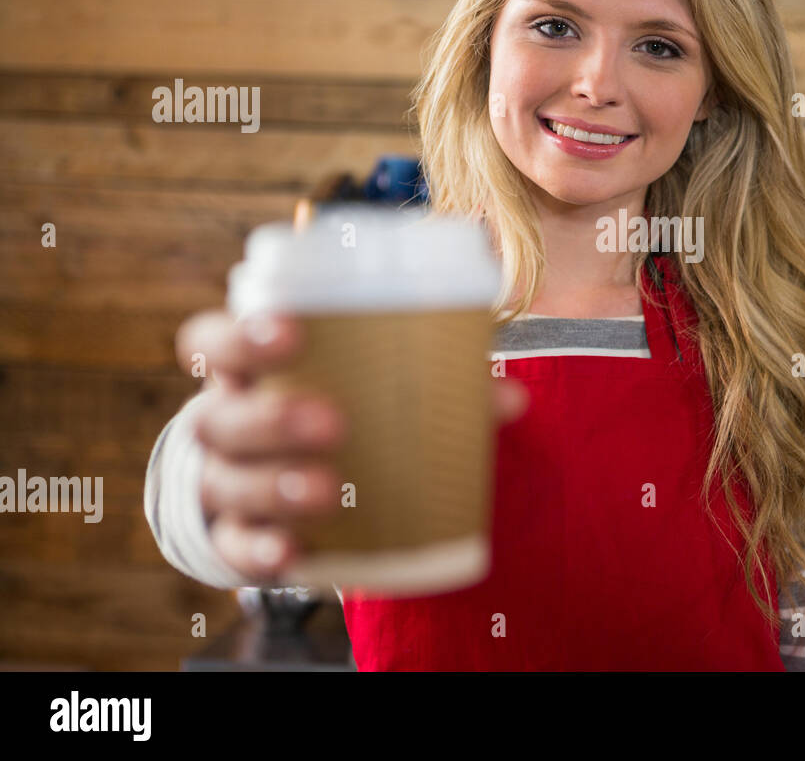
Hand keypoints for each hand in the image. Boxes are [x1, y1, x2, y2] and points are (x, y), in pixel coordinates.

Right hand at [174, 309, 528, 581]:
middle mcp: (224, 423)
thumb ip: (435, 383)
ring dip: (277, 486)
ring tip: (329, 490)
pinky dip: (260, 550)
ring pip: (230, 483)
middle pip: (221, 419)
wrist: (278, 483)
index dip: (241, 335)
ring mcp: (224, 483)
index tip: (293, 331)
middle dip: (273, 420)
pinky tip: (290, 552)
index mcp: (249, 371)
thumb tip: (511, 399)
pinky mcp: (234, 538)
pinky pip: (235, 547)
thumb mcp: (367, 388)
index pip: (214, 341)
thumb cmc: (334, 409)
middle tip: (333, 422)